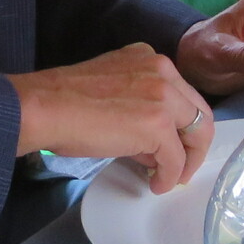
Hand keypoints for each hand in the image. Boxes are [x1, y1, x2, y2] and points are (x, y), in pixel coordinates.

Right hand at [7, 45, 213, 192]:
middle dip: (193, 145)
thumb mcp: (112, 89)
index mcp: (150, 58)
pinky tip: (156, 185)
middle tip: (181, 167)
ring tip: (167, 178)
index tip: (175, 145)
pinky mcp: (158, 124)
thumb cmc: (64, 101)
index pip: (183, 94)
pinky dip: (170, 176)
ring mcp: (163, 96)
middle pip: (199, 112)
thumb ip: (140, 106)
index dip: (182, 125)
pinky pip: (176, 158)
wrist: (44, 107)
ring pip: (196, 134)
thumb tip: (153, 146)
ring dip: (186, 162)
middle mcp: (163, 70)